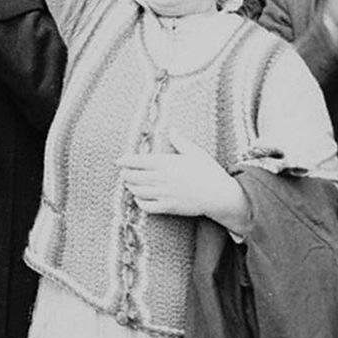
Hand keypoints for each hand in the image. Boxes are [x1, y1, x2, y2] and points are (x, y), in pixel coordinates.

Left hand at [118, 130, 251, 235]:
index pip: (137, 161)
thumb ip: (180, 141)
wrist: (219, 195)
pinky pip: (146, 207)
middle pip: (133, 177)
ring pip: (137, 191)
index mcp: (165, 163)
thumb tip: (172, 130)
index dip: (125, 161)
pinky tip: (139, 198)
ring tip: (129, 183)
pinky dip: (139, 202)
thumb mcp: (195, 152)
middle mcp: (161, 178)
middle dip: (125, 174)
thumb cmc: (208, 171)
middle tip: (123, 172)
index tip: (119, 160)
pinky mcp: (168, 207)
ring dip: (131, 187)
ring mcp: (163, 194)